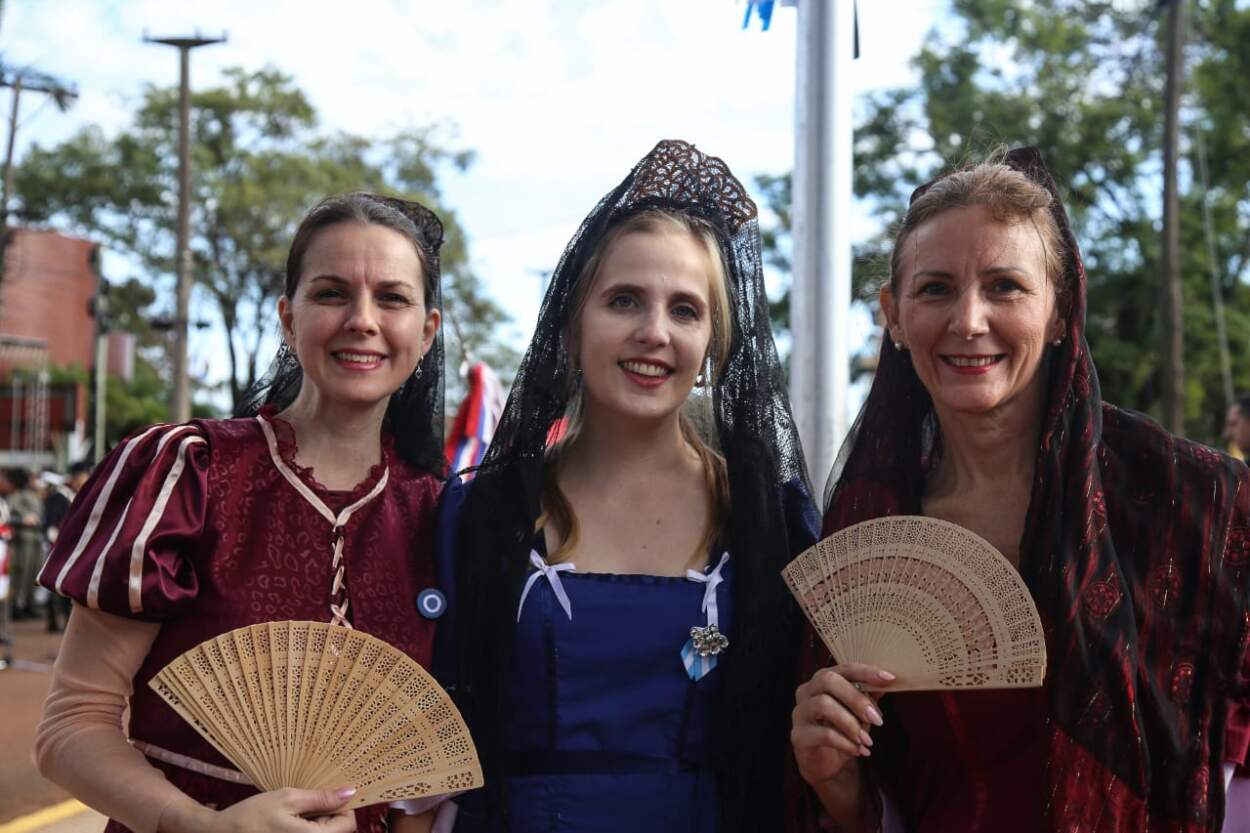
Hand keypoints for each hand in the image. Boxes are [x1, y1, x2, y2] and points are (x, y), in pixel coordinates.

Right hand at [181, 787, 357, 832]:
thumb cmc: (252, 816)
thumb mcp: (288, 799)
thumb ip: (321, 798)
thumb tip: (350, 792)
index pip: (348, 824)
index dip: (342, 806)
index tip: (327, 794)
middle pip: (337, 831)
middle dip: (328, 814)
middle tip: (306, 800)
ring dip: (316, 821)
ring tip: (295, 811)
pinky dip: (305, 828)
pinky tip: (289, 821)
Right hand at [791, 663, 894, 786]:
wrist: (823, 763)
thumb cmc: (841, 732)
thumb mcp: (858, 713)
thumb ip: (868, 697)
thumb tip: (887, 683)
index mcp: (822, 681)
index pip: (843, 668)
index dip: (865, 672)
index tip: (888, 678)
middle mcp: (807, 692)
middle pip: (828, 681)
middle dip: (856, 698)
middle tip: (877, 719)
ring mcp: (800, 713)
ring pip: (823, 704)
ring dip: (851, 723)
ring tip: (867, 740)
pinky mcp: (799, 736)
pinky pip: (823, 734)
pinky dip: (845, 743)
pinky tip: (858, 751)